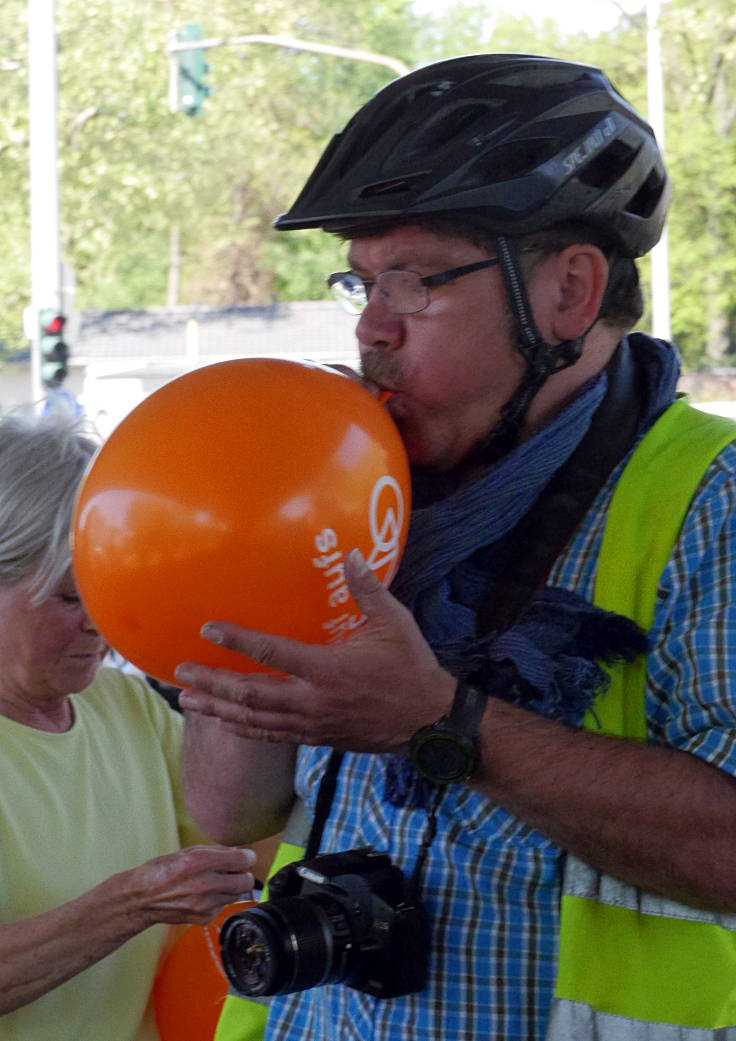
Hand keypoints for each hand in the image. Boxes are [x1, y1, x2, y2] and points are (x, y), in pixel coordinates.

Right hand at [126, 844, 255, 926]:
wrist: (142, 898)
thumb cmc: (162, 870)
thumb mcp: (189, 851)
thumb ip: (216, 852)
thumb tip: (239, 852)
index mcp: (200, 861)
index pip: (242, 859)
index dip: (247, 856)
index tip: (245, 856)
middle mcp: (205, 884)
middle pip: (246, 881)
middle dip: (243, 874)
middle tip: (235, 871)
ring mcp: (205, 904)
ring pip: (236, 895)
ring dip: (232, 888)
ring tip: (216, 882)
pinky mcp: (204, 918)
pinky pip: (223, 906)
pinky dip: (219, 900)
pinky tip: (204, 895)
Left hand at [176, 549, 454, 752]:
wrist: (429, 722)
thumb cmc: (411, 668)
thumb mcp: (394, 623)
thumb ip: (368, 589)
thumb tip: (350, 553)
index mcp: (327, 669)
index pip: (272, 653)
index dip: (238, 641)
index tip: (208, 630)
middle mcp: (312, 700)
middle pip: (250, 694)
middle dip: (213, 683)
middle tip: (181, 674)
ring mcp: (311, 723)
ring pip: (254, 720)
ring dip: (218, 709)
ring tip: (187, 701)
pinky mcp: (317, 737)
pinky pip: (271, 735)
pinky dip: (244, 728)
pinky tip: (224, 722)